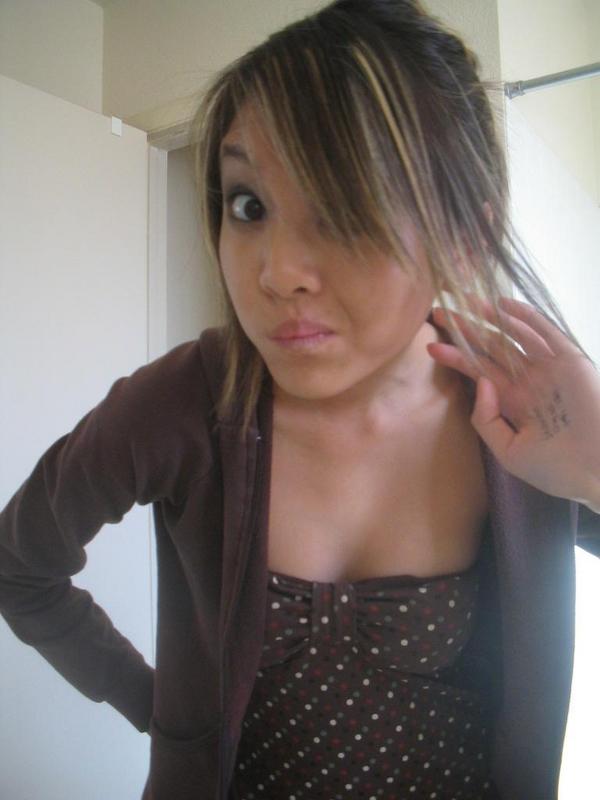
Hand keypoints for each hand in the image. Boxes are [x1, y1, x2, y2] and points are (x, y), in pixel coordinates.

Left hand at [427, 297, 599, 511]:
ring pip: (514, 336)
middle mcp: (529, 381)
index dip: (456, 357)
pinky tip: (502, 304)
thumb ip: (486, 419)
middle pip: (491, 348)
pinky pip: (545, 333)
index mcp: (514, 402)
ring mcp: (549, 369)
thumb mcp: (508, 451)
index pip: (478, 372)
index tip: (431, 346)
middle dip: (466, 331)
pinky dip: (525, 317)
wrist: (597, 471)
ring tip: (465, 302)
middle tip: (441, 312)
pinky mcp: (570, 360)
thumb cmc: (556, 469)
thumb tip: (480, 381)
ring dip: (491, 318)